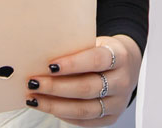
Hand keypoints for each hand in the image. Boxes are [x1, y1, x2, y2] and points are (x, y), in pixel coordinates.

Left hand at [25, 35, 141, 126]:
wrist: (127, 65)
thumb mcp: (95, 42)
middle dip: (56, 87)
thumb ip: (76, 49)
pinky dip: (63, 115)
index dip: (72, 64)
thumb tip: (42, 56)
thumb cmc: (104, 52)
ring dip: (55, 105)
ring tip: (34, 98)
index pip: (96, 60)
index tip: (49, 66)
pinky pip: (84, 121)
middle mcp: (122, 81)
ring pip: (84, 109)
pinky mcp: (111, 118)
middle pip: (87, 88)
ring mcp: (118, 103)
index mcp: (120, 57)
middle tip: (34, 82)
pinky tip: (48, 107)